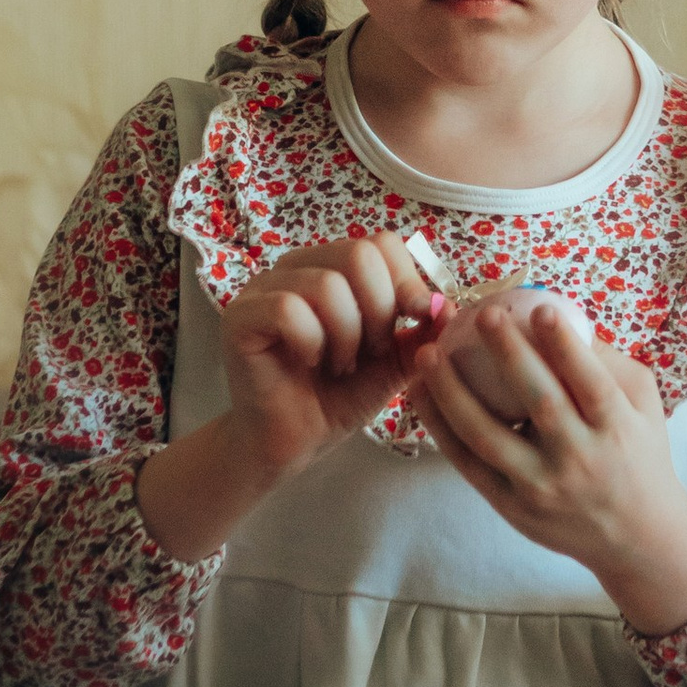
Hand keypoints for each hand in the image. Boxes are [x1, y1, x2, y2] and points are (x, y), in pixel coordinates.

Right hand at [217, 231, 444, 481]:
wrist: (292, 444)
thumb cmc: (337, 397)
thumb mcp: (392, 363)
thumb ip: (419, 333)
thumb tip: (447, 306)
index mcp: (333, 265)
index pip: (381, 242)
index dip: (406, 283)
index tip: (410, 326)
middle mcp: (297, 266)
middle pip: (359, 254)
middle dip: (379, 312)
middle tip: (370, 352)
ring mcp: (263, 287)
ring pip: (326, 285)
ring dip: (346, 335)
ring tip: (339, 364)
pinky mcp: (239, 317)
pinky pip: (288, 310)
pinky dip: (312, 343)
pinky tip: (310, 363)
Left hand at [413, 292, 686, 636]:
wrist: (637, 537)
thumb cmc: (639, 454)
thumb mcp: (643, 405)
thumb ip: (607, 361)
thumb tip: (558, 313)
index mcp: (617, 430)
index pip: (591, 382)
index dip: (565, 346)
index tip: (540, 307)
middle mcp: (580, 460)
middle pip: (540, 403)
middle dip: (509, 355)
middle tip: (482, 314)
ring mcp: (542, 487)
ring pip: (489, 437)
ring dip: (453, 393)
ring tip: (428, 354)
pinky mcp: (513, 507)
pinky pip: (470, 464)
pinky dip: (442, 429)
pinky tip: (421, 394)